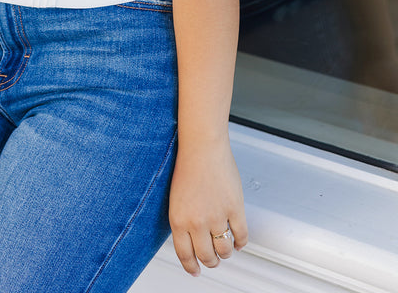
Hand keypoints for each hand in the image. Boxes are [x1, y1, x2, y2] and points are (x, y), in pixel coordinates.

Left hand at [168, 138, 247, 276]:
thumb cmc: (187, 165)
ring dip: (225, 253)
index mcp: (178, 220)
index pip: (185, 255)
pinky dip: (241, 242)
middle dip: (211, 262)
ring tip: (225, 250)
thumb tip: (191, 240)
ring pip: (224, 250)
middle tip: (213, 260)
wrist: (202, 146)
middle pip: (207, 256)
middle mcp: (197, 222)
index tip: (195, 271)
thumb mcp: (176, 198)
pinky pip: (241, 235)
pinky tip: (238, 241)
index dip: (191, 267)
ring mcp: (217, 216)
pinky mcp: (235, 209)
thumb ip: (183, 220)